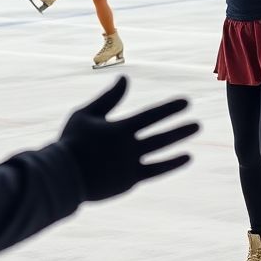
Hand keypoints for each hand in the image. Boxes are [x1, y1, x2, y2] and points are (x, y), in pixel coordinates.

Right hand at [59, 76, 198, 201]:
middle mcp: (129, 147)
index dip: (169, 109)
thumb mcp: (86, 114)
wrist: (63, 177)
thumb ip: (108, 98)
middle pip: (161, 136)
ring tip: (194, 135)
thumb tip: (125, 79)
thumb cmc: (72, 142)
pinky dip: (171, 163)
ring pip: (161, 152)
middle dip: (180, 128)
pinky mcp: (129, 181)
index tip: (186, 102)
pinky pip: (155, 171)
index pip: (151, 116)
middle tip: (197, 123)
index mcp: (119, 129)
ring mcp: (131, 166)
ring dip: (179, 143)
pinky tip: (184, 157)